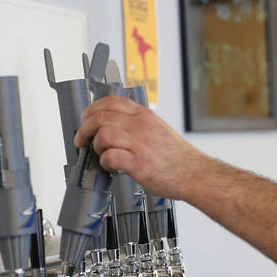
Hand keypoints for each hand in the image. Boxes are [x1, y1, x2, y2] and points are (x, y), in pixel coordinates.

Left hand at [74, 96, 206, 200]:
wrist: (194, 174)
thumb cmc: (177, 157)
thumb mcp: (159, 129)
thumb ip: (138, 124)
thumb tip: (115, 126)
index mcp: (145, 115)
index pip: (111, 102)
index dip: (92, 108)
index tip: (85, 117)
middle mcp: (141, 126)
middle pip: (101, 117)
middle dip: (84, 129)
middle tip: (82, 139)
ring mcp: (139, 144)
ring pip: (103, 135)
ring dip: (96, 146)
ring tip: (102, 154)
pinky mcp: (138, 163)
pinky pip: (110, 157)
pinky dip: (105, 162)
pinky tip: (111, 167)